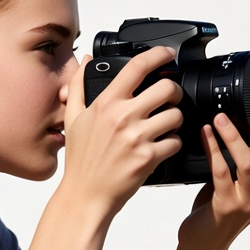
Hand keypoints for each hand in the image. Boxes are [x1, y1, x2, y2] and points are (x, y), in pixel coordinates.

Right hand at [62, 46, 183, 221]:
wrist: (85, 194)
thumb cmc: (80, 160)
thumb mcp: (73, 118)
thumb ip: (78, 85)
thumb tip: (85, 60)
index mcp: (106, 103)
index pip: (137, 67)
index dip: (158, 54)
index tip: (167, 54)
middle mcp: (123, 117)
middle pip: (167, 88)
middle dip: (174, 91)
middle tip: (170, 98)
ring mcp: (137, 137)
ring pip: (176, 115)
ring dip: (176, 118)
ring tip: (166, 125)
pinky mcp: (148, 157)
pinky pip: (175, 141)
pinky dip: (173, 143)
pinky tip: (161, 146)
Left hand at [179, 114, 249, 249]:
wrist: (203, 242)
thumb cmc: (219, 210)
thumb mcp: (241, 185)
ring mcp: (246, 202)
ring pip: (247, 164)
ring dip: (233, 137)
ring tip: (220, 119)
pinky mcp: (225, 206)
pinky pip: (221, 171)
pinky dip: (213, 149)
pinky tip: (206, 135)